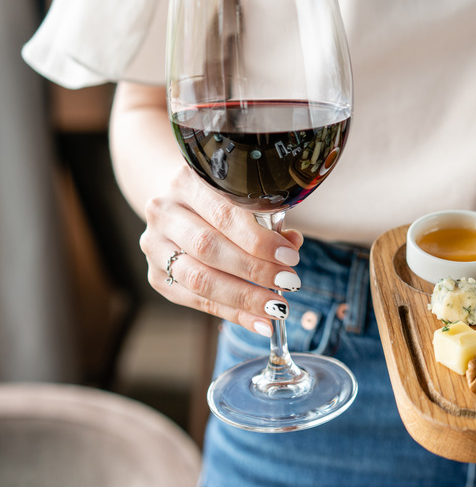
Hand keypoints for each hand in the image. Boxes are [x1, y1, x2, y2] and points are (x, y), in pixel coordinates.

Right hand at [138, 165, 304, 336]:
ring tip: (277, 307)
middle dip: (254, 270)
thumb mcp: (243, 197)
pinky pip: (196, 301)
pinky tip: (259, 322)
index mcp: (187, 182)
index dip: (258, 239)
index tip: (290, 256)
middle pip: (209, 247)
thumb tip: (292, 244)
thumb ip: (268, 219)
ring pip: (199, 278)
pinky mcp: (157, 277)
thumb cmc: (221, 200)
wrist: (179, 203)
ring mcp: (154, 246)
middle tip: (289, 283)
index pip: (224, 213)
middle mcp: (164, 212)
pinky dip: (232, 313)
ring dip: (243, 297)